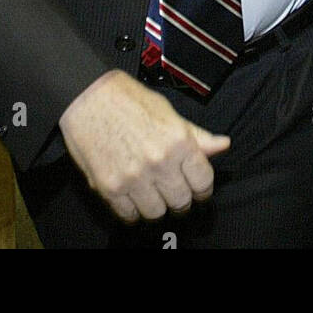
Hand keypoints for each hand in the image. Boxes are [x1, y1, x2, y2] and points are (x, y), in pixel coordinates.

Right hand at [58, 69, 229, 221]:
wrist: (89, 98)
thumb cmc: (129, 100)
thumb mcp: (170, 113)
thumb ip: (197, 136)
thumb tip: (223, 145)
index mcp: (179, 142)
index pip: (203, 181)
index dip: (203, 188)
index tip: (199, 189)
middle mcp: (159, 162)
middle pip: (181, 201)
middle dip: (182, 198)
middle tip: (176, 191)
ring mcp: (133, 178)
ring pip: (157, 212)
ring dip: (158, 206)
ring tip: (154, 193)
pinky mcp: (109, 188)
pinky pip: (129, 215)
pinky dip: (134, 210)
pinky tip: (134, 196)